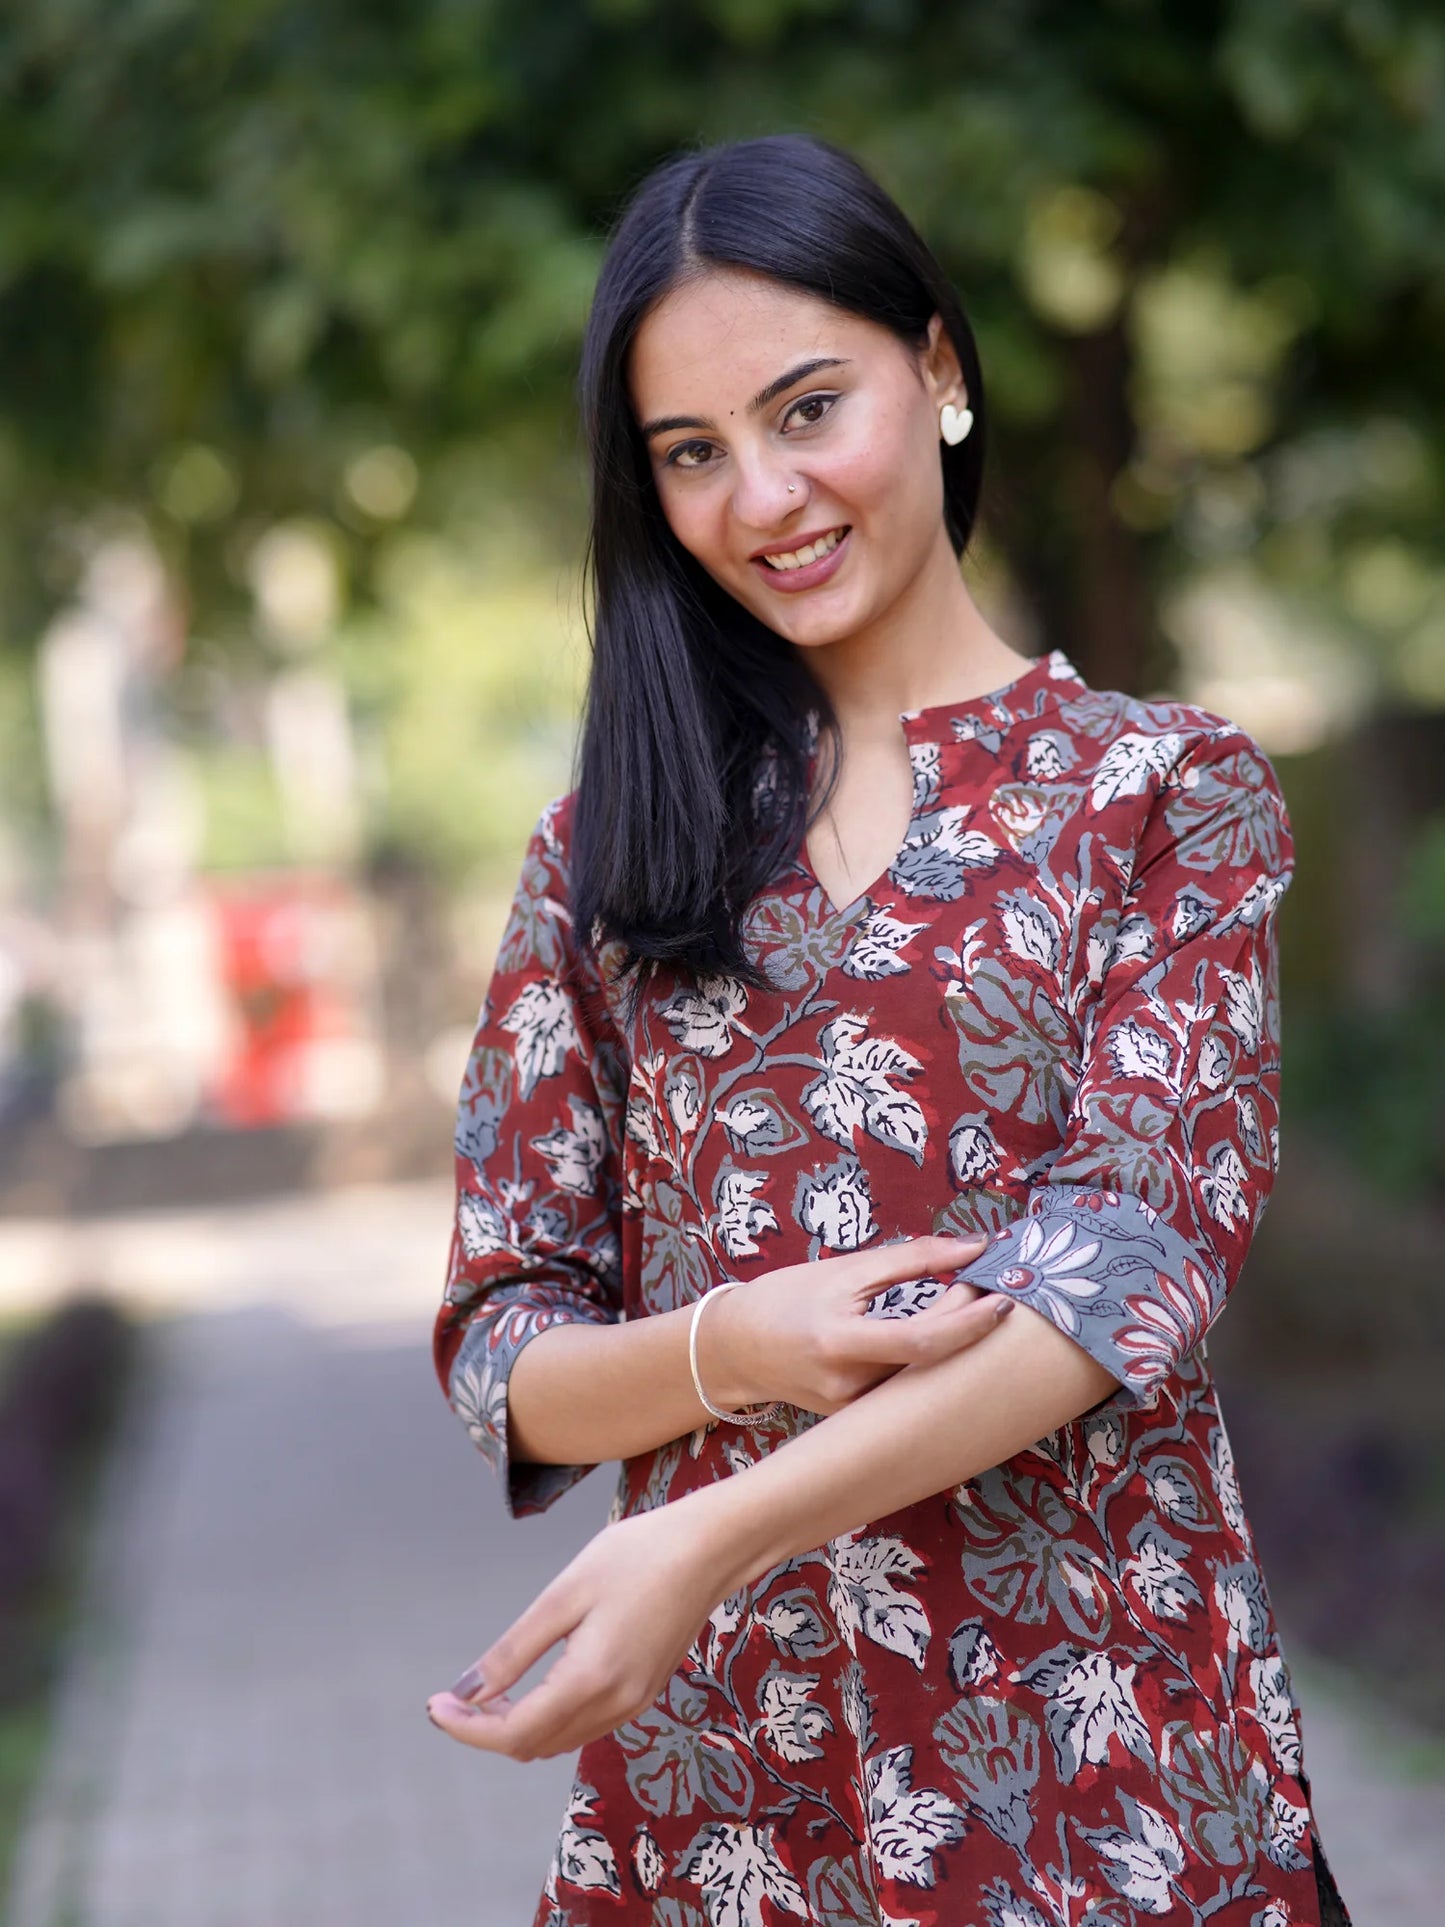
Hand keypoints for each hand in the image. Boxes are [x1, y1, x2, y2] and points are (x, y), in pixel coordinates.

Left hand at [426, 1501, 728, 1760]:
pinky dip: (551, 1717)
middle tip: (457, 1693)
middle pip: (534, 1746)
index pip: (514, 1734)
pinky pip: (586, 1726)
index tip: (434, 1705)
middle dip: (488, 1729)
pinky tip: (536, 1683)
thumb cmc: (637, 1556)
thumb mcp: (565, 1594)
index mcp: (590, 1681)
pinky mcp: (645, 1693)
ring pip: (560, 1741)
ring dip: (519, 1726)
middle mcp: (615, 1704)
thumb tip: (467, 1693)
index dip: (467, 1729)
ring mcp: (635, 1703)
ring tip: (491, 1688)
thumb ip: (514, 1650)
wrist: (710, 1548)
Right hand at [701, 1232, 1010, 1416]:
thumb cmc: (788, 1298)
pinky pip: (904, 1394)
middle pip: (930, 1364)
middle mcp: (848, 1388)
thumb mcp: (845, 1270)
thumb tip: (973, 1247)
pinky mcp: (856, 1423)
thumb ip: (912, 1258)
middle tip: (980, 1291)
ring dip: (948, 1347)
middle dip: (966, 1328)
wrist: (736, 1348)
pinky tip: (936, 1340)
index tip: (1003, 1300)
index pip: (921, 1343)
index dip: (968, 1324)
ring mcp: (852, 1413)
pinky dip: (927, 1366)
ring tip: (958, 1308)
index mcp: (839, 1343)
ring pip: (921, 1382)